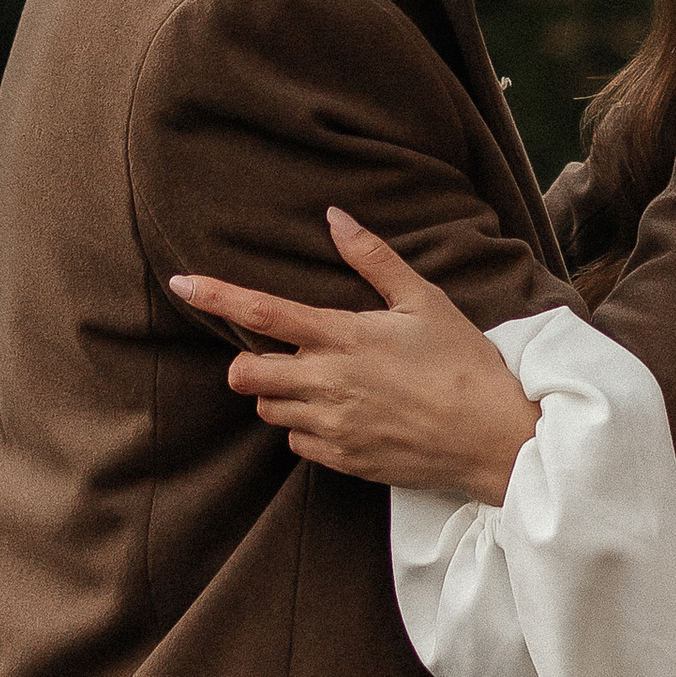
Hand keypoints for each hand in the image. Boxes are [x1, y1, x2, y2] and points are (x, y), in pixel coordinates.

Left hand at [170, 207, 540, 504]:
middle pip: (245, 374)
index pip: (263, 313)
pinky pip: (296, 442)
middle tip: (280, 355)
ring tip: (324, 383)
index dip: (216, 296)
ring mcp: (332, 425)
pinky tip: (342, 414)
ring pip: (267, 410)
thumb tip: (335, 217)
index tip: (181, 283)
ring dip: (280, 394)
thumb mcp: (425, 299)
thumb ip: (374, 258)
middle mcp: (328, 383)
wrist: (493, 437)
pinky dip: (306, 426)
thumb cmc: (463, 362)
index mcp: (345, 337)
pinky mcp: (341, 459)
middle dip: (248, 363)